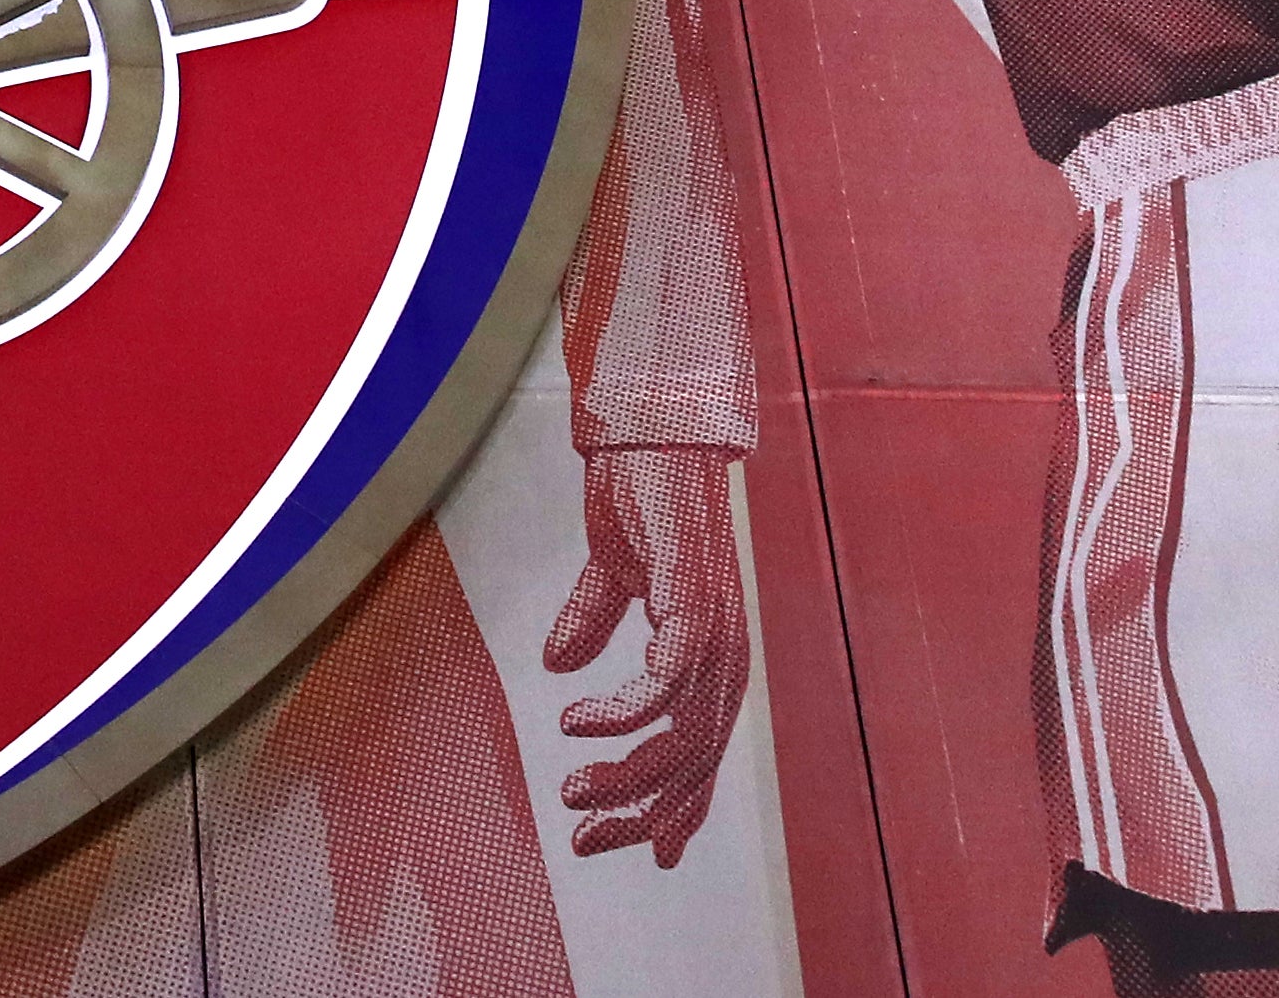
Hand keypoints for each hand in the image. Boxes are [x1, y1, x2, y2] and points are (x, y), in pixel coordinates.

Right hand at [539, 448, 746, 865]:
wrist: (652, 430)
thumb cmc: (643, 495)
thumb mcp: (611, 571)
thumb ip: (593, 621)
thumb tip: (556, 666)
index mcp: (709, 658)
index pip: (699, 757)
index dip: (671, 810)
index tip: (628, 849)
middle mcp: (723, 655)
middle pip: (693, 762)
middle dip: (638, 809)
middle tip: (583, 833)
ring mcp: (713, 628)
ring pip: (683, 732)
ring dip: (626, 769)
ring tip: (572, 782)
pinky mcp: (692, 597)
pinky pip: (669, 674)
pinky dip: (627, 707)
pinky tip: (579, 719)